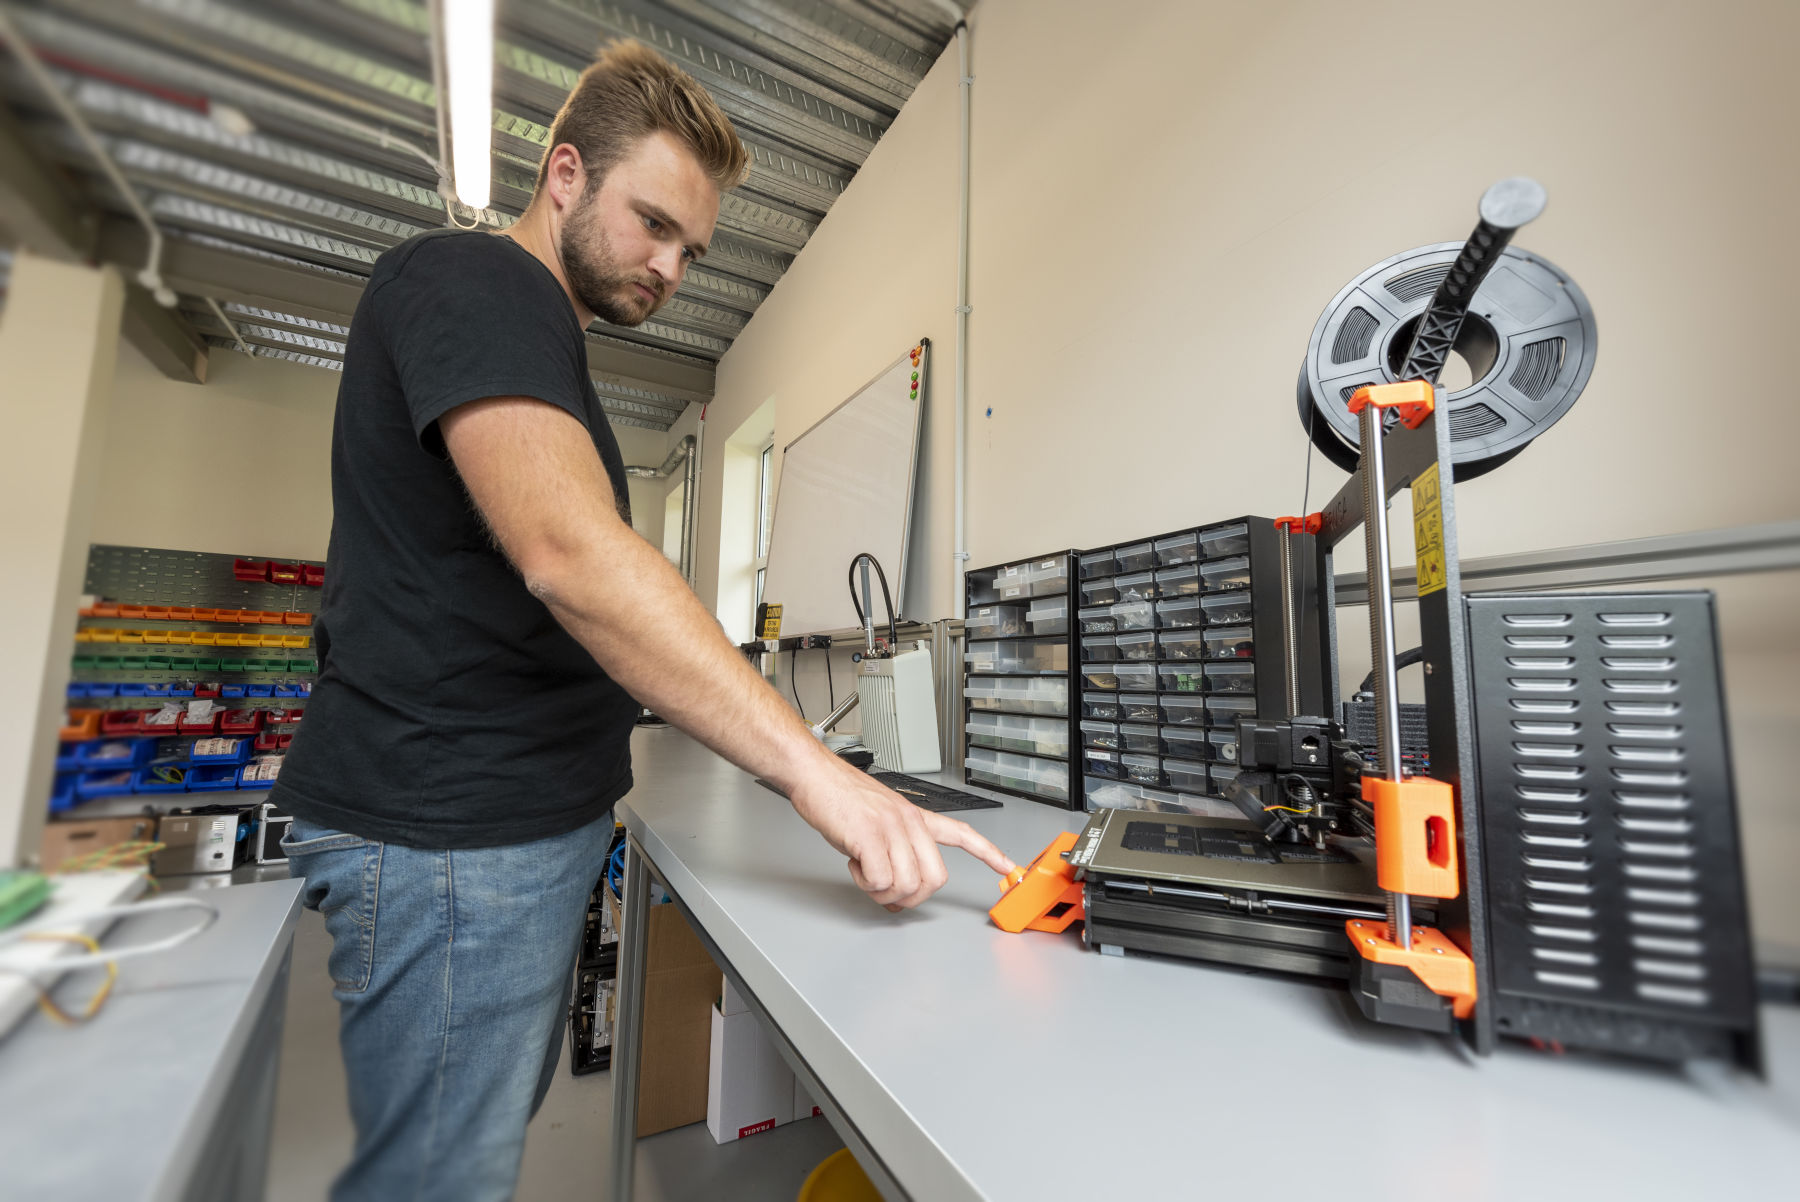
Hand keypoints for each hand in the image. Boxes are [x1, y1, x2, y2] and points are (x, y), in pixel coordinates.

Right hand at [786, 757, 1017, 910]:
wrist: (814, 774)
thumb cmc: (840, 796)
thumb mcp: (877, 820)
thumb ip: (893, 852)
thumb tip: (894, 895)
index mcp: (915, 816)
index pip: (961, 833)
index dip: (988, 853)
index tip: (1008, 867)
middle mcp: (910, 822)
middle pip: (935, 878)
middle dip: (912, 897)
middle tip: (886, 891)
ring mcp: (892, 828)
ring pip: (908, 885)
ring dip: (883, 892)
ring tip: (865, 873)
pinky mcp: (869, 837)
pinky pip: (880, 880)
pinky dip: (865, 883)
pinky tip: (854, 864)